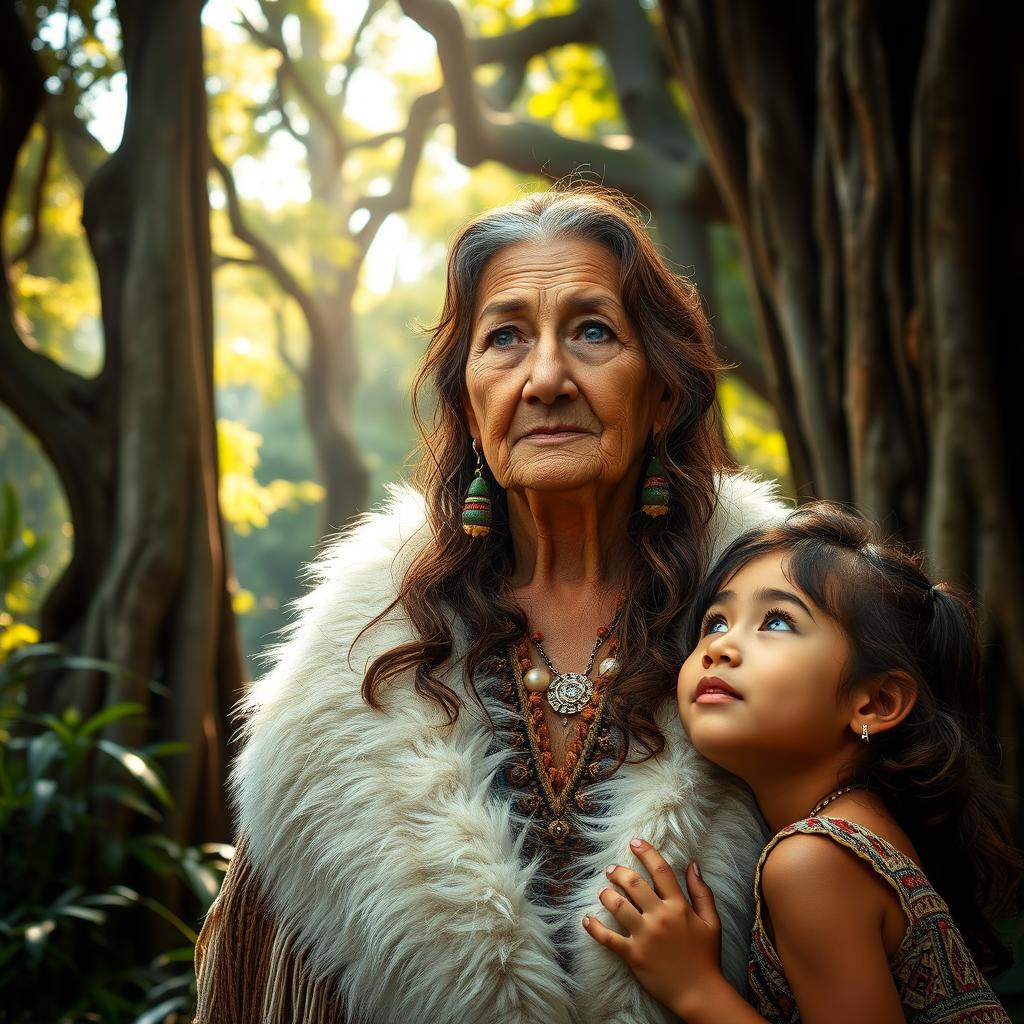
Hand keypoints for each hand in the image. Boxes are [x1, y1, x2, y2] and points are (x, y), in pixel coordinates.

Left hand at [582, 838, 724, 1015]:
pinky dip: (594, 928)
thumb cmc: (706, 956)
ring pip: (617, 906)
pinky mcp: (633, 955)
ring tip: (603, 891)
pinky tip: (586, 919)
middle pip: (633, 884)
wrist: (700, 993)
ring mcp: (644, 936)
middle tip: (611, 869)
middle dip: (619, 872)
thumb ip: (702, 891)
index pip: (660, 871)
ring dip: (606, 894)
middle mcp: (659, 917)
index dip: (646, 852)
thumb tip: (692, 864)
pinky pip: (607, 938)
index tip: (634, 842)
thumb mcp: (711, 921)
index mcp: (678, 906)